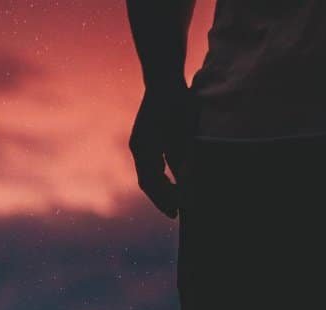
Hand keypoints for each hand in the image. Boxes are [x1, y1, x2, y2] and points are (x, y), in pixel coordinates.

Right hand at [129, 84, 197, 217]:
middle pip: (147, 181)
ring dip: (161, 190)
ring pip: (148, 175)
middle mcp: (138, 148)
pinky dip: (161, 178)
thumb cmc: (177, 101)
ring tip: (176, 204)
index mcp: (144, 147)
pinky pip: (151, 165)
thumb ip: (184, 155)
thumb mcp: (185, 129)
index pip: (151, 181)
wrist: (164, 79)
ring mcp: (140, 144)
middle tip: (176, 214)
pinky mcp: (146, 140)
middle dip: (161, 199)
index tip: (178, 210)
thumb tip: (187, 182)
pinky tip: (173, 184)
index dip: (164, 197)